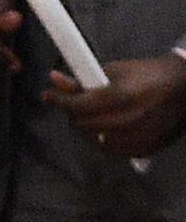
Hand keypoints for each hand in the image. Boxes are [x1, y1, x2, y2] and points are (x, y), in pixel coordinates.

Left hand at [44, 54, 185, 161]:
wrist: (182, 89)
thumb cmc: (145, 75)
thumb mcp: (112, 70)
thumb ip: (81, 79)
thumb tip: (53, 80)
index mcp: (120, 96)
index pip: (78, 106)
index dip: (60, 101)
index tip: (49, 96)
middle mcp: (129, 120)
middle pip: (84, 125)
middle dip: (73, 114)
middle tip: (73, 106)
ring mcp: (138, 137)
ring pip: (95, 140)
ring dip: (86, 128)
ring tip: (89, 116)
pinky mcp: (145, 149)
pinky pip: (113, 150)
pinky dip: (103, 141)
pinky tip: (105, 129)